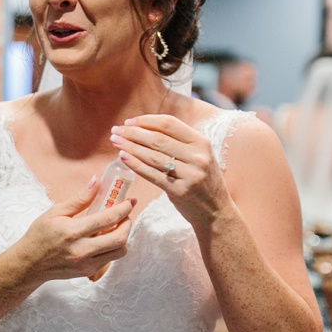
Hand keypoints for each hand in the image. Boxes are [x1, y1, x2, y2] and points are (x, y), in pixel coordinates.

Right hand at [14, 177, 134, 283]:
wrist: (30, 264)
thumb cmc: (40, 235)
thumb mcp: (55, 212)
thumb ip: (80, 199)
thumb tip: (96, 182)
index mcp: (72, 231)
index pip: (107, 219)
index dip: (123, 209)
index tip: (130, 202)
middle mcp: (81, 250)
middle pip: (119, 239)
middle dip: (128, 224)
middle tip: (126, 215)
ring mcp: (86, 264)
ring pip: (119, 252)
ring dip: (123, 238)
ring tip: (116, 227)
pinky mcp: (88, 272)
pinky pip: (110, 260)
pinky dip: (112, 248)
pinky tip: (104, 239)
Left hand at [111, 114, 229, 231]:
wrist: (216, 211)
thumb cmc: (202, 180)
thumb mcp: (199, 156)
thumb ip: (179, 141)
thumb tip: (144, 128)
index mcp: (201, 142)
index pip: (169, 124)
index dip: (146, 120)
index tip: (129, 122)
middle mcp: (197, 156)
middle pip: (158, 139)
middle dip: (133, 133)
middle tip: (115, 131)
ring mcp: (189, 174)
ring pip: (153, 156)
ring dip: (130, 147)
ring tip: (115, 142)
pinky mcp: (179, 191)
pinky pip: (152, 174)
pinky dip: (135, 164)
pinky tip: (123, 157)